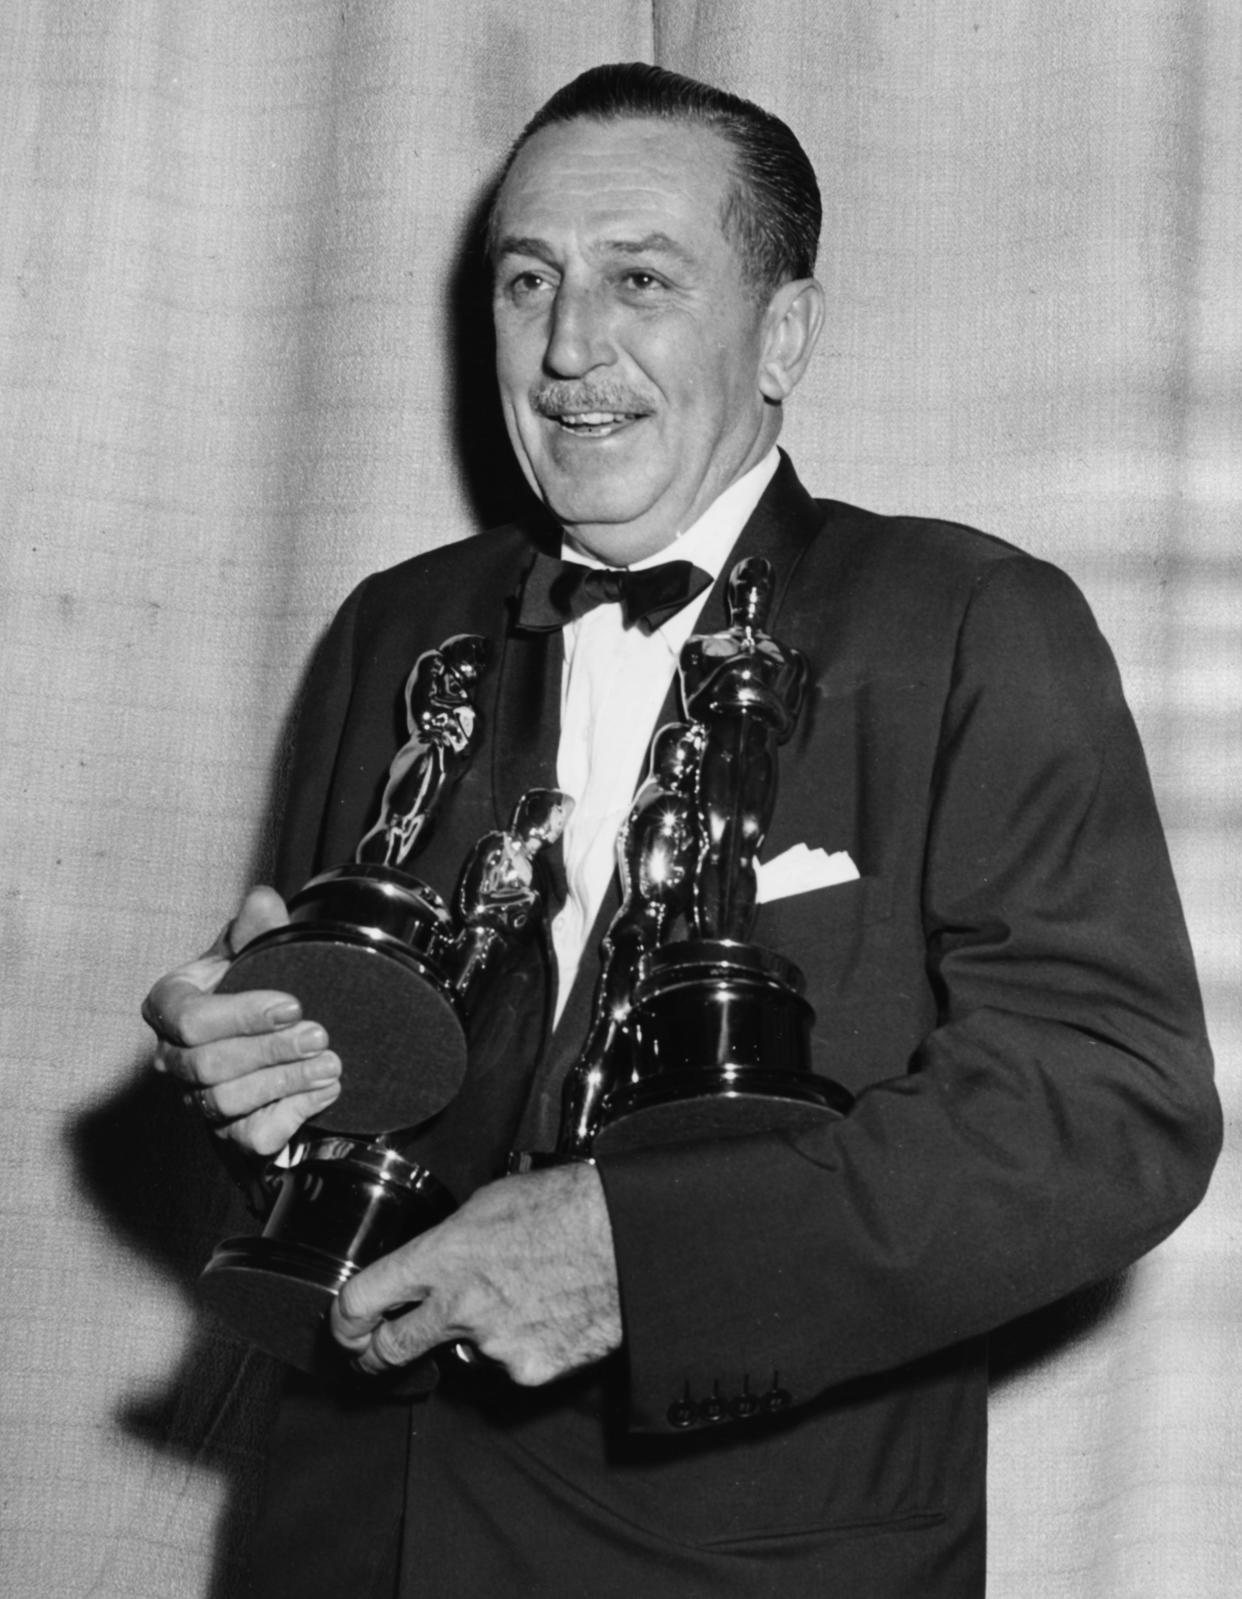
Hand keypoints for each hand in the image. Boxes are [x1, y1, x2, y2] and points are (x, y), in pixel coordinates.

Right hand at [141, 886, 341, 1156]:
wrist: (262, 1042)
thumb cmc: (248, 989)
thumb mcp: (251, 952)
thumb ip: (256, 927)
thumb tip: (263, 900)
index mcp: (170, 1007)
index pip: (191, 1020)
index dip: (243, 1015)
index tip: (292, 1004)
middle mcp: (174, 1058)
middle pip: (211, 1065)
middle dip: (271, 1050)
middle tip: (319, 1035)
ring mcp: (198, 1100)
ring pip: (230, 1102)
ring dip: (288, 1081)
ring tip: (330, 1062)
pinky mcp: (229, 1134)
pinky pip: (253, 1135)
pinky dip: (293, 1114)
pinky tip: (325, 1091)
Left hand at [330, 1162, 621, 1385]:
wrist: (627, 1239)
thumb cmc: (566, 1207)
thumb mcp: (489, 1201)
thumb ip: (450, 1240)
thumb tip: (435, 1259)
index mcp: (442, 1256)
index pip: (361, 1299)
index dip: (343, 1320)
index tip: (345, 1326)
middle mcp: (458, 1306)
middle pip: (390, 1348)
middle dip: (377, 1353)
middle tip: (378, 1350)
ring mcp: (492, 1344)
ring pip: (465, 1349)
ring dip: (477, 1333)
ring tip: (521, 1296)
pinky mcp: (527, 1371)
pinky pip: (509, 1363)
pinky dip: (520, 1346)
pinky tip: (547, 1314)